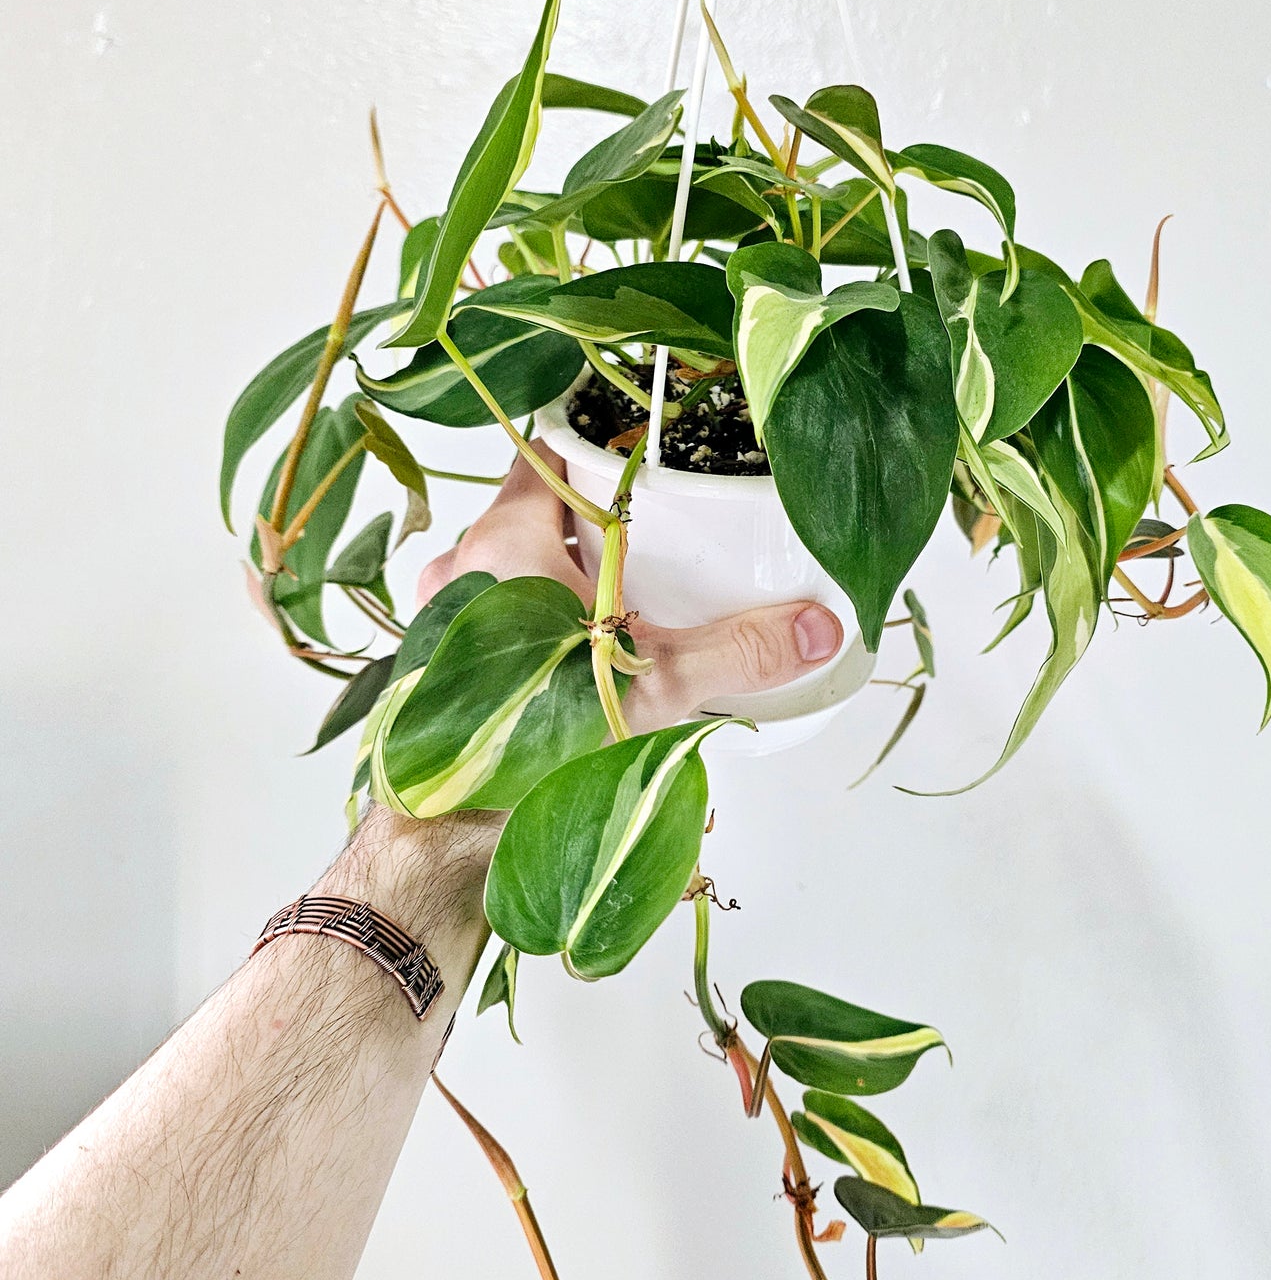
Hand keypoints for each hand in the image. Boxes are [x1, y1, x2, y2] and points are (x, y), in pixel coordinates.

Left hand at [417, 443, 843, 733]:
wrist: (457, 832)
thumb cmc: (539, 746)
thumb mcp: (656, 687)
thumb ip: (740, 650)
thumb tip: (819, 627)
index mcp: (505, 542)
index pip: (549, 453)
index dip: (598, 446)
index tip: (646, 454)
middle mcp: (461, 566)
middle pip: (532, 506)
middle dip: (588, 511)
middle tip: (652, 524)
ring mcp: (443, 614)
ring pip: (509, 559)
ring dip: (559, 564)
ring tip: (623, 584)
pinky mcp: (443, 659)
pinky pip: (492, 608)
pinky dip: (533, 610)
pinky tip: (579, 640)